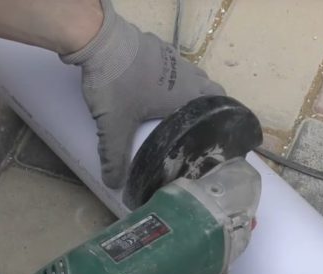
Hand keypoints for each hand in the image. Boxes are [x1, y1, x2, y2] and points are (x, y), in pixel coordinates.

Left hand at [62, 0, 225, 188]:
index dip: (223, 119)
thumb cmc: (116, 85)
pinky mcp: (156, 45)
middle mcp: (186, 75)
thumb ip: (114, 157)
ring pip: (193, 75)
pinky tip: (153, 85)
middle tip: (195, 124)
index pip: (220, 105)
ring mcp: (172, 57)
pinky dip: (171, 74)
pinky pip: (173, 63)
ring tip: (176, 107)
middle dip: (207, 105)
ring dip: (191, 88)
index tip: (219, 134)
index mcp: (187, 95)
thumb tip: (114, 184)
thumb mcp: (113, 126)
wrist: (99, 40)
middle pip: (209, 89)